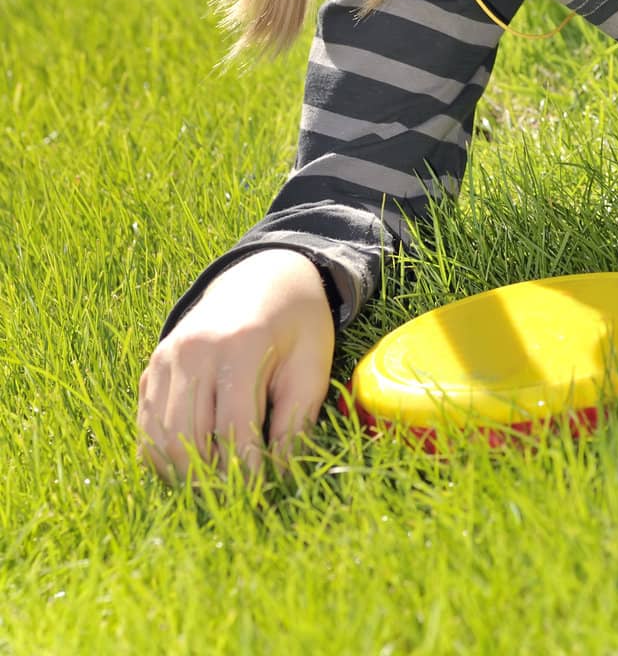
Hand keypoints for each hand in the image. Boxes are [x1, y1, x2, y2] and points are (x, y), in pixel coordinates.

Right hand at [136, 248, 336, 486]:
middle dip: (210, 480)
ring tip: (215, 488)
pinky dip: (164, 454)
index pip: (233, 428)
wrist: (263, 276)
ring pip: (158, 438)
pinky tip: (194, 465)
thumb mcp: (312, 365)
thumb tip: (280, 478)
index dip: (247, 470)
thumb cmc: (296, 323)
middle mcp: (193, 350)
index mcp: (239, 345)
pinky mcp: (153, 366)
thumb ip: (296, 421)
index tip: (261, 495)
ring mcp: (166, 357)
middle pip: (186, 438)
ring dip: (183, 474)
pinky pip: (147, 425)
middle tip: (235, 500)